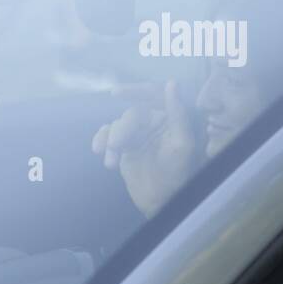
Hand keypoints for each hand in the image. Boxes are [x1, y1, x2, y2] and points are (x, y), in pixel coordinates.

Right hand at [92, 80, 196, 216]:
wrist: (161, 200)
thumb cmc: (177, 173)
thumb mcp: (182, 143)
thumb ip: (177, 113)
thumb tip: (172, 83)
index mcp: (172, 119)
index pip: (154, 96)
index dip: (137, 90)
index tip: (116, 93)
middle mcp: (155, 123)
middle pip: (133, 114)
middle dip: (122, 129)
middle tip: (117, 146)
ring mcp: (138, 134)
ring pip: (118, 124)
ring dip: (111, 140)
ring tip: (112, 161)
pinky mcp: (124, 146)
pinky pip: (107, 134)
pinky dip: (101, 141)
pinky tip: (99, 152)